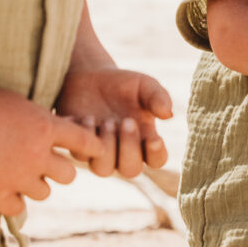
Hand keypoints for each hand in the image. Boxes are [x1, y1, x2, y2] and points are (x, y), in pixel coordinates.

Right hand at [0, 86, 103, 216]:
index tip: (96, 151)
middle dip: (60, 170)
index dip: (94, 148)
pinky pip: (16, 207)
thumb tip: (67, 132)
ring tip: (22, 175)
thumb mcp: (25, 104)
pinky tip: (5, 189)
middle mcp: (37, 155)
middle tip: (48, 165)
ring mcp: (16, 175)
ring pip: (44, 193)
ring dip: (36, 185)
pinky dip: (12, 200)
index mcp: (47, 128)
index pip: (85, 142)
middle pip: (69, 176)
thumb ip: (46, 122)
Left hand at [54, 67, 172, 177]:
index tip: (154, 139)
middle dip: (129, 148)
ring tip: (105, 121)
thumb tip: (169, 114)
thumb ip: (158, 97)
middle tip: (126, 121)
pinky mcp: (79, 147)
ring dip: (107, 146)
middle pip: (131, 170)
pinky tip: (85, 117)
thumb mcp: (144, 85)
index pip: (157, 160)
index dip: (157, 154)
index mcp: (146, 138)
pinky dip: (84, 136)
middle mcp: (124, 151)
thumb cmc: (123, 84)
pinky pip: (80, 155)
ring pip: (103, 169)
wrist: (90, 76)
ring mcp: (101, 152)